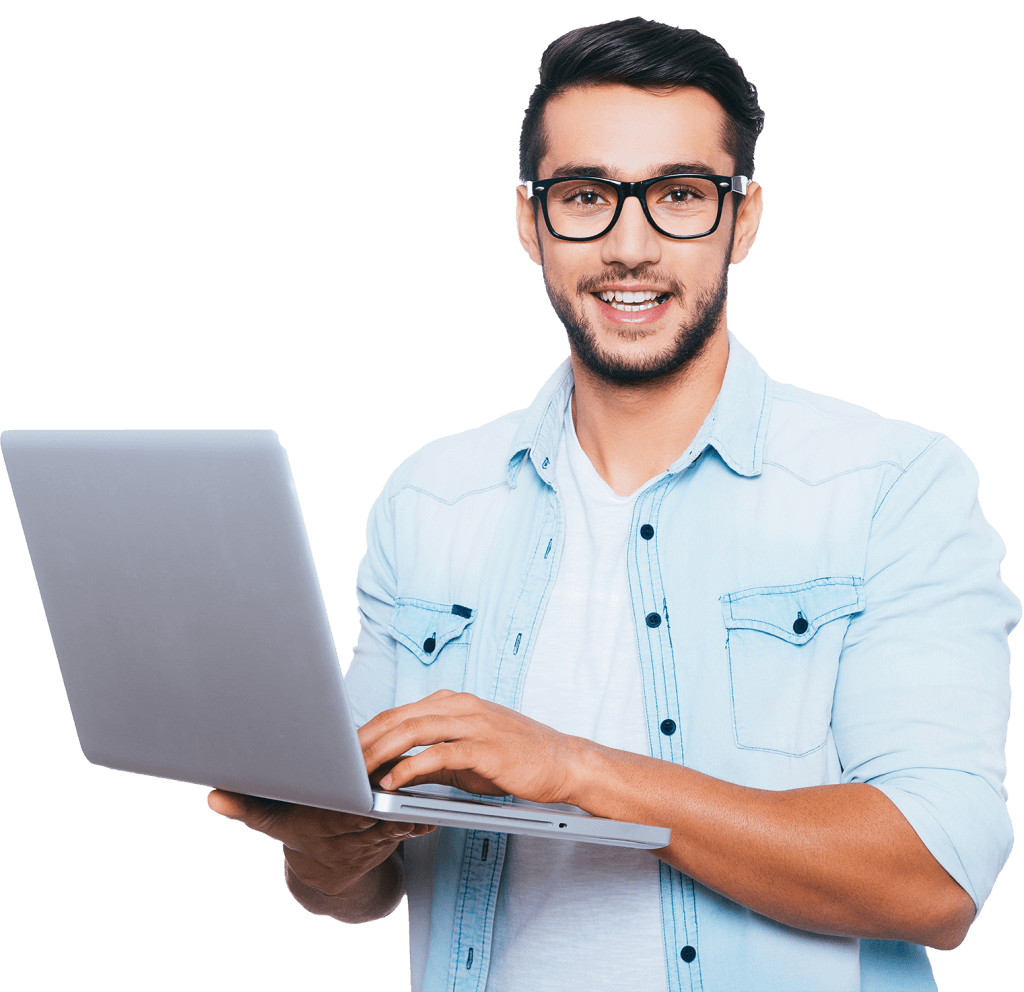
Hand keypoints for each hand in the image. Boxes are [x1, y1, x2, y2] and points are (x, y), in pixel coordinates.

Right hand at [207, 789, 434, 896]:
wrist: (328, 875)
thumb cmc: (299, 830)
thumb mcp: (271, 821)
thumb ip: (246, 807)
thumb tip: (215, 796)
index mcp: (324, 821)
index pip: (341, 810)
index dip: (354, 798)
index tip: (360, 783)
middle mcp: (352, 830)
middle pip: (375, 809)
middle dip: (386, 791)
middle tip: (396, 771)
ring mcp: (377, 835)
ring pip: (400, 817)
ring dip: (410, 802)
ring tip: (420, 779)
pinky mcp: (398, 833)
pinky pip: (416, 824)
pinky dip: (426, 814)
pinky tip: (434, 802)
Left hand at [359, 689, 585, 806]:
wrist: (563, 762)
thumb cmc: (516, 759)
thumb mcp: (467, 756)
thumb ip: (431, 758)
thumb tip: (393, 770)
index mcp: (454, 703)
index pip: (400, 712)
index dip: (368, 730)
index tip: (345, 751)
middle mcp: (460, 706)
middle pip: (400, 717)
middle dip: (365, 740)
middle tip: (339, 763)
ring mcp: (473, 724)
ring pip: (413, 730)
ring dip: (380, 751)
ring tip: (357, 772)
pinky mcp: (485, 747)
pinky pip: (438, 754)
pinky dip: (410, 767)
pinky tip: (392, 782)